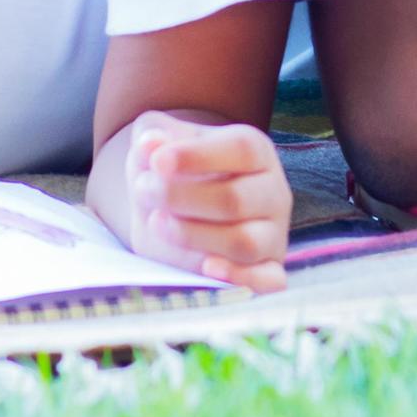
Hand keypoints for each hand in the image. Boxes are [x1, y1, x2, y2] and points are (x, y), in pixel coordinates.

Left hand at [115, 112, 291, 294]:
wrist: (177, 210)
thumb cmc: (174, 172)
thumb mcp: (161, 146)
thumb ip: (154, 135)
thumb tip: (150, 145)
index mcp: (256, 152)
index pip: (242, 149)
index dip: (199, 156)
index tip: (158, 163)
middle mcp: (272, 192)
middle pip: (236, 199)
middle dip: (181, 198)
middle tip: (143, 191)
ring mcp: (273, 234)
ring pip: (245, 243)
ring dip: (195, 236)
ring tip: (158, 223)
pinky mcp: (268, 270)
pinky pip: (267, 281)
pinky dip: (240, 279)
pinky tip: (205, 268)